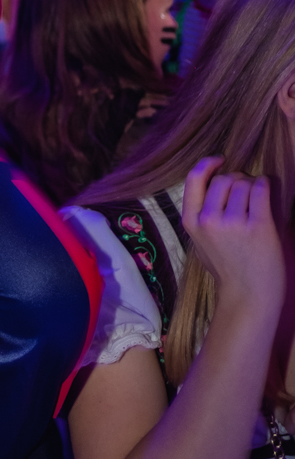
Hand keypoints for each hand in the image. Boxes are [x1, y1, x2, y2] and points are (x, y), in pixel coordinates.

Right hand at [181, 157, 283, 314]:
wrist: (248, 298)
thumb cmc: (227, 269)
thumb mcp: (200, 241)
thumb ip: (202, 213)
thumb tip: (216, 178)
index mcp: (192, 223)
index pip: (194, 179)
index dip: (208, 164)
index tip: (220, 160)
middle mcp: (209, 220)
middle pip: (224, 179)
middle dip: (237, 180)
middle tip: (245, 195)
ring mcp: (233, 224)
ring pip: (244, 183)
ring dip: (253, 186)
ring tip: (256, 204)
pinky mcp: (258, 227)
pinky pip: (261, 189)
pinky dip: (265, 186)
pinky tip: (266, 195)